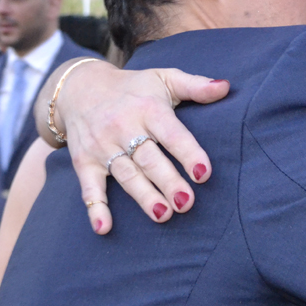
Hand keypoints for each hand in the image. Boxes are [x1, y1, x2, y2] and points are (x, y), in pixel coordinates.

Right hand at [50, 61, 229, 234]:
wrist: (79, 87)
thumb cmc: (133, 88)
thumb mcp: (163, 78)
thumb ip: (195, 85)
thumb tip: (226, 87)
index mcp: (148, 108)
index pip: (171, 133)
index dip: (188, 152)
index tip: (204, 173)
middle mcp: (123, 127)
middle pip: (149, 158)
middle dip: (168, 181)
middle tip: (186, 203)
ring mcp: (102, 146)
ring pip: (126, 175)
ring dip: (144, 196)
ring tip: (164, 215)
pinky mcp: (84, 162)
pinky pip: (89, 187)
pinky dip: (95, 208)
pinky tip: (104, 227)